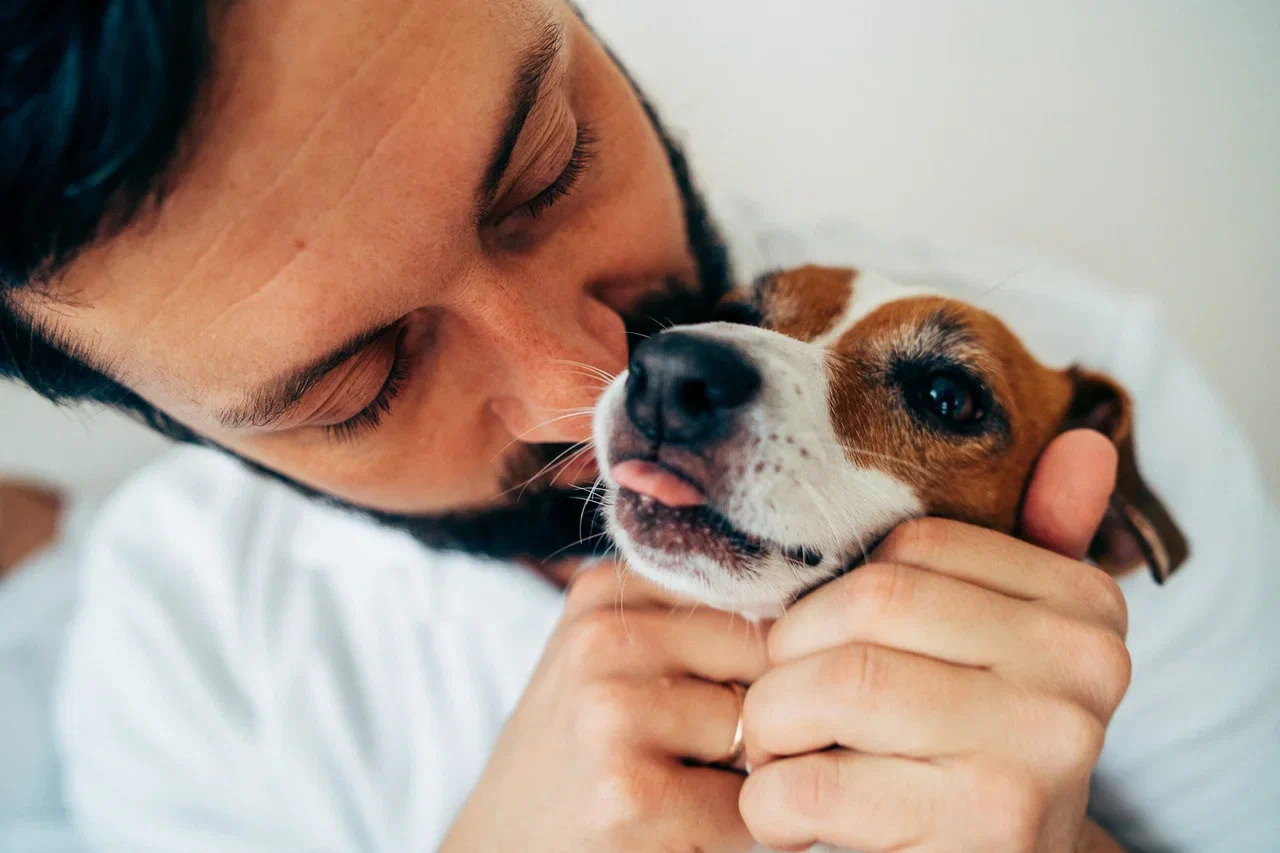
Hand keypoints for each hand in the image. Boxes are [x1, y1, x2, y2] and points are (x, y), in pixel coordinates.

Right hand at [440, 561, 768, 852]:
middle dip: (749, 713)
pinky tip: (670, 830)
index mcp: (603, 593)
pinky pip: (750, 804)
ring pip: (760, 730)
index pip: (748, 594)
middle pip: (762, 658)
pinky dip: (730, 832)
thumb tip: (816, 611)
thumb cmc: (579, 757)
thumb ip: (691, 620)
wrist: (499, 852)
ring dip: (743, 776)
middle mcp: (601, 640)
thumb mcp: (611, 661)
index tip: (707, 693)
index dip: (753, 657)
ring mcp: (613, 716)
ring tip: (674, 789)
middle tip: (686, 753)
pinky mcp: (633, 796)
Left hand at [739, 430, 1130, 851]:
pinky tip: (784, 814)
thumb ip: (1038, 544)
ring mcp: (1043, 747)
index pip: (912, 552)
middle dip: (789, 660)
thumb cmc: (978, 748)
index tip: (816, 648)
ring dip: (772, 727)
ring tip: (777, 753)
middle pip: (869, 608)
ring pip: (837, 686)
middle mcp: (1083, 666)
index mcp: (1085, 606)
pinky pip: (818, 783)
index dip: (831, 599)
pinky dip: (770, 801)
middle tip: (775, 703)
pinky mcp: (988, 825)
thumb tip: (1082, 440)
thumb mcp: (1009, 650)